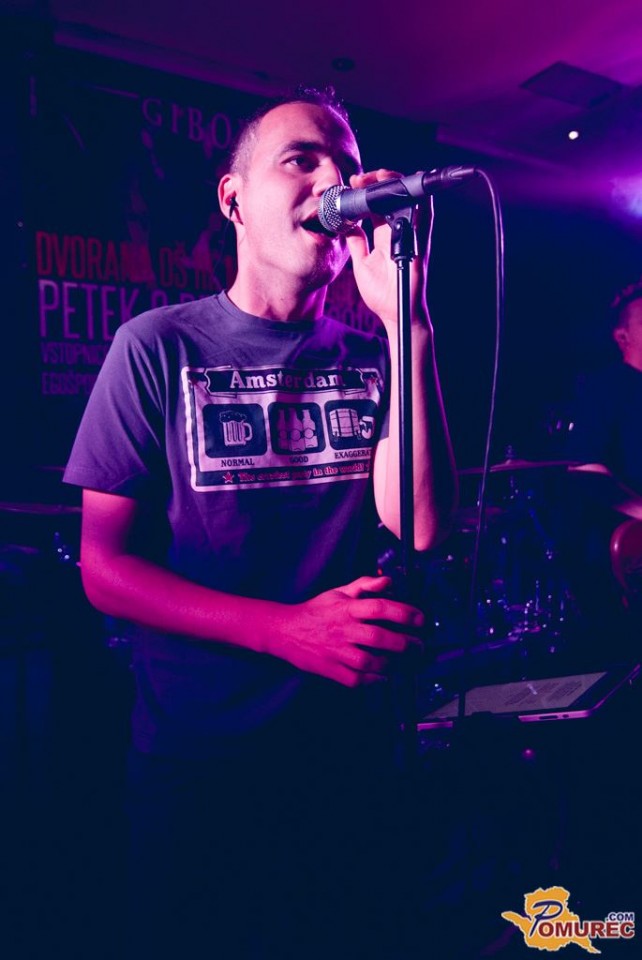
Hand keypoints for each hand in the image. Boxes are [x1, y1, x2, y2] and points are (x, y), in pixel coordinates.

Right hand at [268, 575, 423, 686]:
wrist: (284, 631)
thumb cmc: (316, 610)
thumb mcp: (338, 592)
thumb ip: (365, 585)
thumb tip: (389, 580)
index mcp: (346, 609)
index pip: (378, 607)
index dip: (403, 612)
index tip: (420, 619)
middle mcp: (342, 630)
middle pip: (378, 637)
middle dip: (404, 643)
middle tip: (419, 646)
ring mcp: (335, 652)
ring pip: (368, 661)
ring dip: (390, 663)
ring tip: (402, 662)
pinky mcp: (330, 669)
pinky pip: (355, 680)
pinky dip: (372, 680)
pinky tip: (383, 677)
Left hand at [344, 169, 433, 329]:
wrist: (396, 314)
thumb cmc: (382, 293)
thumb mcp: (362, 264)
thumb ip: (357, 243)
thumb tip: (347, 226)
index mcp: (385, 234)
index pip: (379, 203)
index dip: (368, 190)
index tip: (353, 184)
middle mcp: (400, 231)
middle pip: (395, 196)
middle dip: (380, 180)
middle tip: (362, 178)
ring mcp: (411, 237)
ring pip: (411, 200)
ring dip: (398, 186)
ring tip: (381, 177)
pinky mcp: (420, 246)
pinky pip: (425, 220)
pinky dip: (421, 204)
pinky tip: (411, 191)